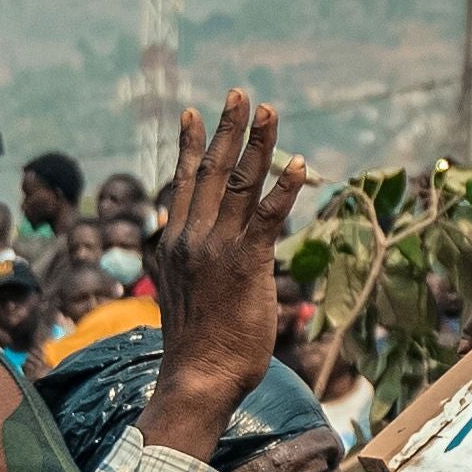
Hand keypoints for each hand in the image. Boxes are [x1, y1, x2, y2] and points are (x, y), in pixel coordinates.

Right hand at [140, 92, 311, 452]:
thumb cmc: (197, 348)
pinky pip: (267, 217)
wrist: (198, 377)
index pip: (183, 183)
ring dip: (258, 144)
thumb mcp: (184, 296)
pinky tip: (297, 163)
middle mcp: (191, 237)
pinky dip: (283, 188)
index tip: (194, 113)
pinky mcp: (246, 264)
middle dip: (227, 129)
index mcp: (174, 243)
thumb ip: (191, 266)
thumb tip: (194, 255)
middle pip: (211, 171)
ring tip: (269, 111)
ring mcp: (217, 248)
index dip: (190, 145)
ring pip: (239, 184)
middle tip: (241, 94)